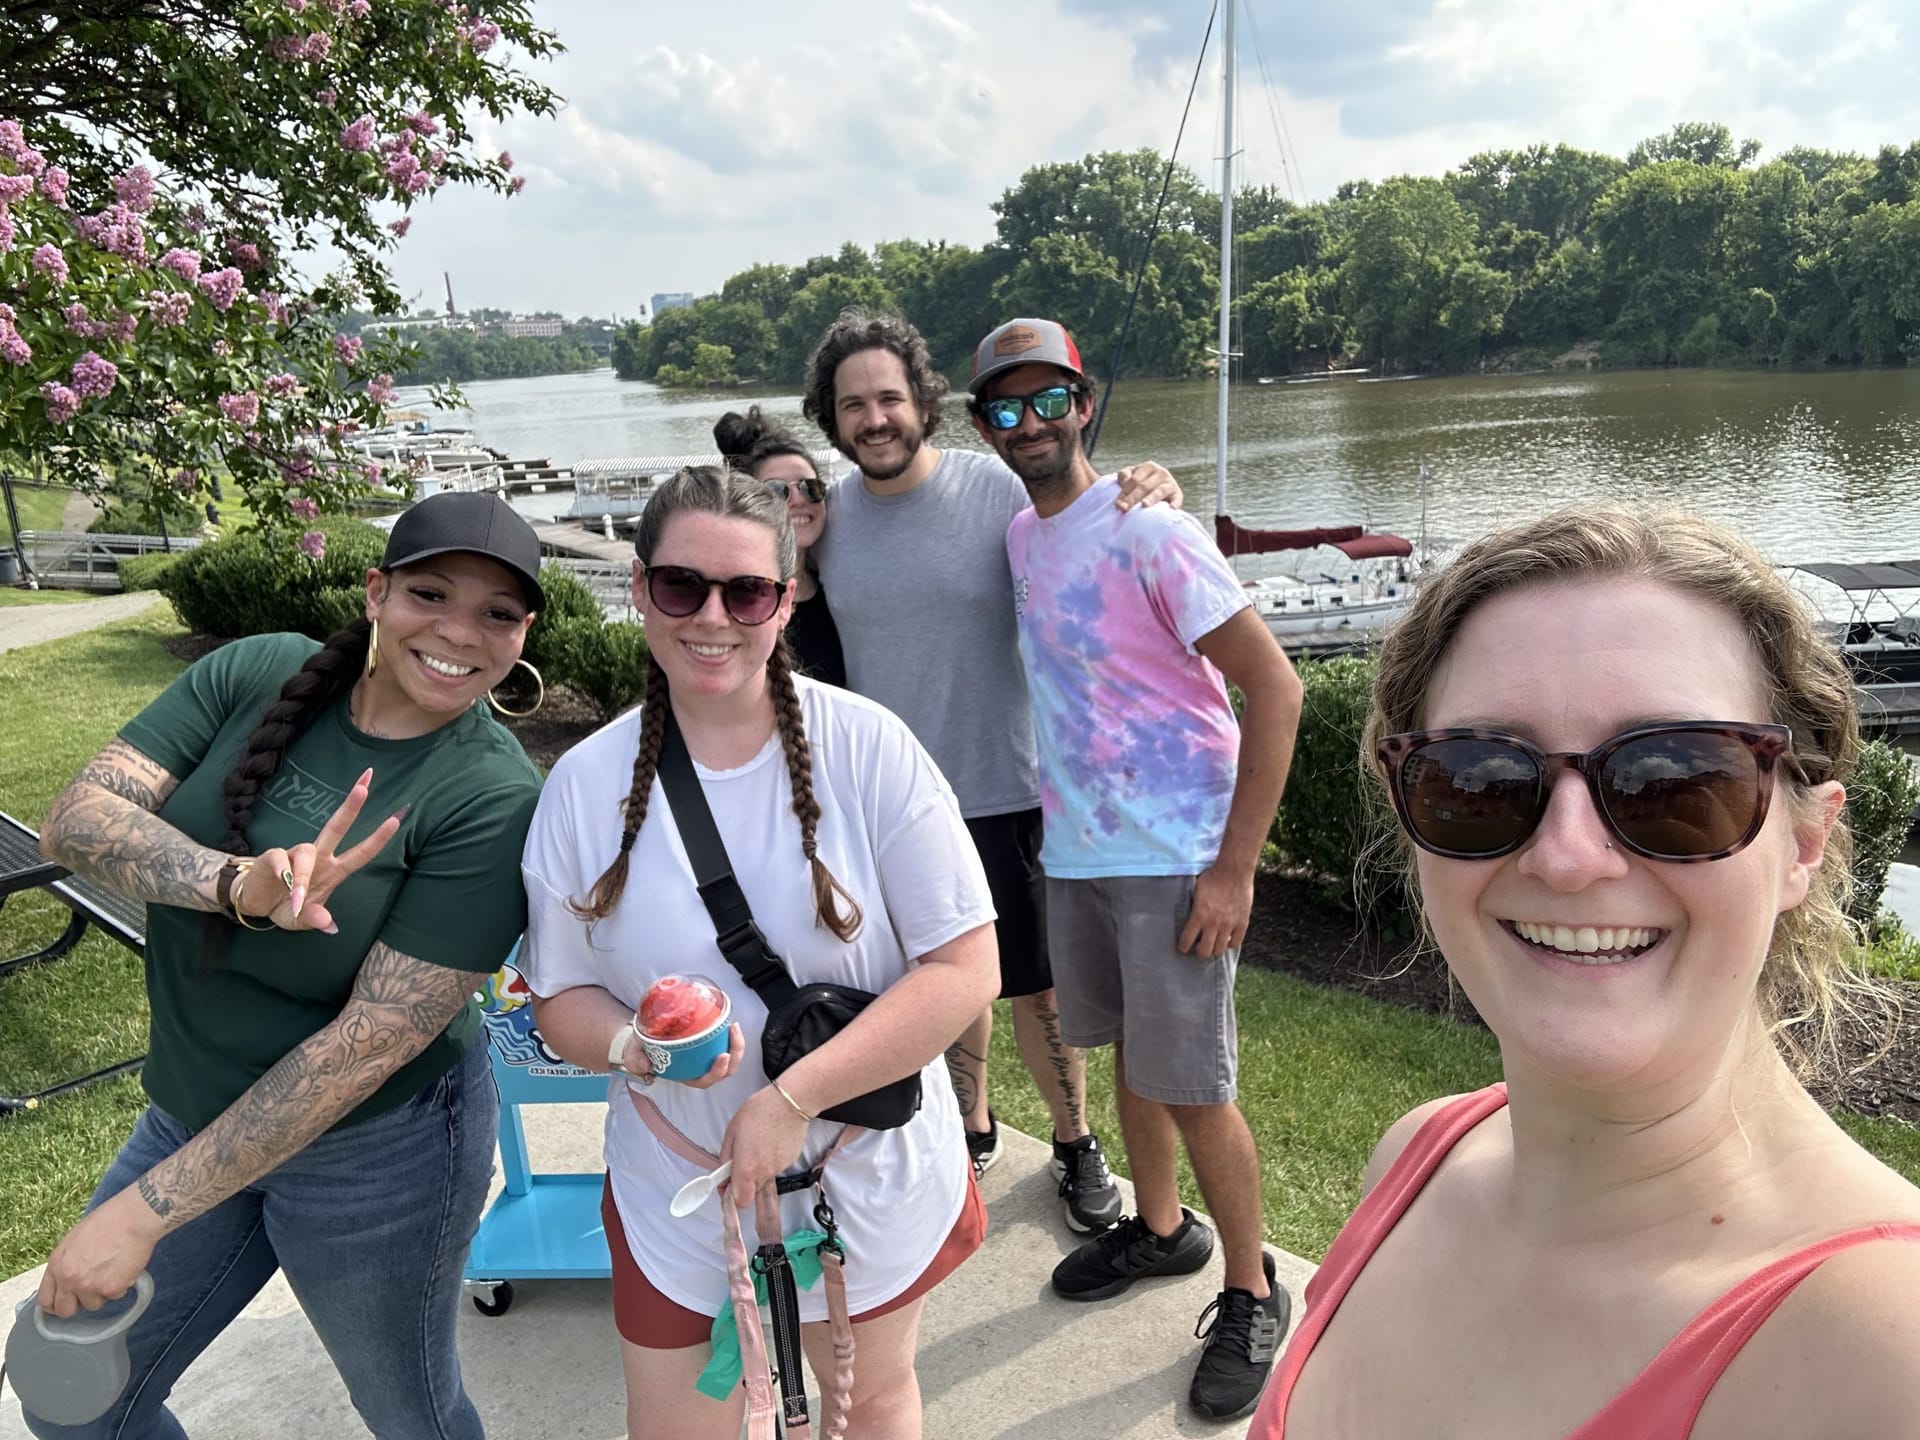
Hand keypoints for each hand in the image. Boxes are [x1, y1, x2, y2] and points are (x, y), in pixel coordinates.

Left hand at [37, 1185, 163, 1318]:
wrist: (134, 1218)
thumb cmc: (108, 1221)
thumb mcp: (74, 1240)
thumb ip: (66, 1264)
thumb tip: (67, 1280)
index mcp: (57, 1265)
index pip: (45, 1300)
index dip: (56, 1304)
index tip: (64, 1302)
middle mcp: (70, 1279)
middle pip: (66, 1310)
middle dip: (78, 1304)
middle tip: (90, 1292)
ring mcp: (90, 1286)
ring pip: (94, 1304)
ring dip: (103, 1292)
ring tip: (113, 1270)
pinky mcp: (112, 1289)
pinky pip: (115, 1296)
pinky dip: (122, 1285)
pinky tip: (125, 1267)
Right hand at [234, 767, 401, 934]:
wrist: (256, 904)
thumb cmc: (287, 907)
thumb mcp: (302, 921)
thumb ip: (316, 920)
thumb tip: (329, 924)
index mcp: (334, 870)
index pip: (361, 853)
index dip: (378, 839)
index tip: (396, 820)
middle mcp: (319, 857)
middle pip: (337, 827)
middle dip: (350, 806)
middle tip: (364, 788)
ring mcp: (296, 854)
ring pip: (307, 852)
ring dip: (303, 876)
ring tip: (297, 899)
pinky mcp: (273, 856)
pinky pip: (281, 859)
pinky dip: (284, 874)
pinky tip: (283, 885)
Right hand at [644, 1021, 744, 1090]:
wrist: (640, 1040)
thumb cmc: (641, 1051)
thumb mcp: (634, 1056)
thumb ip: (636, 1061)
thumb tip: (646, 1064)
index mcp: (685, 1076)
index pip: (705, 1080)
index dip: (717, 1071)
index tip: (723, 1055)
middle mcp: (698, 1069)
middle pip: (725, 1070)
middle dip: (735, 1054)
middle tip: (733, 1033)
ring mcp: (705, 1058)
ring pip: (730, 1058)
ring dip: (736, 1044)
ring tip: (733, 1026)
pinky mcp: (708, 1044)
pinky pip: (725, 1044)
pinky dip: (730, 1036)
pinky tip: (730, 1023)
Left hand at [718, 1082, 811, 1210]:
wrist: (790, 1102)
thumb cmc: (760, 1112)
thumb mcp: (732, 1132)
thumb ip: (725, 1158)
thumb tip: (722, 1175)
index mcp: (747, 1168)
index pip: (739, 1201)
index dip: (731, 1196)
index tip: (726, 1184)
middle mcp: (764, 1173)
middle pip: (751, 1192)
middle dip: (743, 1183)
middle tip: (740, 1162)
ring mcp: (778, 1169)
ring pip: (763, 1180)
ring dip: (756, 1170)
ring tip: (756, 1146)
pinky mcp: (790, 1161)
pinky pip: (775, 1168)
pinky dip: (769, 1161)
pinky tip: (769, 1143)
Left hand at [1113, 462, 1183, 511]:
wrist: (1160, 492)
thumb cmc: (1140, 485)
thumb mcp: (1131, 477)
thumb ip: (1124, 476)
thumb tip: (1124, 482)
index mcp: (1149, 466)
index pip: (1134, 480)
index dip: (1124, 492)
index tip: (1117, 505)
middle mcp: (1161, 472)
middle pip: (1144, 486)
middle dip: (1133, 498)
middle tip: (1124, 509)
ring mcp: (1170, 483)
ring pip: (1159, 491)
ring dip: (1151, 498)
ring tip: (1144, 505)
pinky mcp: (1178, 495)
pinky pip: (1177, 499)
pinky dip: (1175, 503)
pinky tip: (1171, 508)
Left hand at [1178, 864, 1252, 958]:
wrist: (1233, 870)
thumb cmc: (1212, 877)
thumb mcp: (1196, 892)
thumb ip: (1193, 908)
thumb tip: (1188, 917)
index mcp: (1199, 915)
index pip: (1187, 940)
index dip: (1183, 947)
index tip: (1183, 948)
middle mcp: (1213, 924)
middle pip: (1204, 952)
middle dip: (1199, 952)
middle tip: (1198, 949)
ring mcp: (1229, 925)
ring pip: (1219, 950)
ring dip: (1214, 949)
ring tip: (1212, 944)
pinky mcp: (1242, 923)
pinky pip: (1235, 943)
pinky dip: (1230, 944)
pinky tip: (1227, 939)